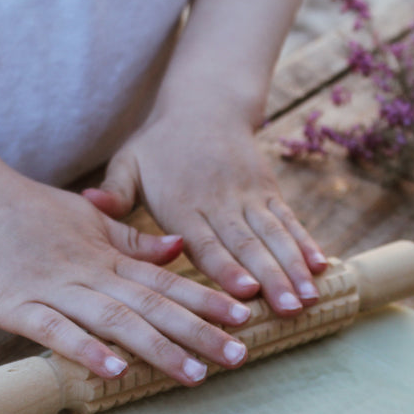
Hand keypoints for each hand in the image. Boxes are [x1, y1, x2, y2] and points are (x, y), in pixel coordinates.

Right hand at [0, 159, 251, 382]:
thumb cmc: (27, 210)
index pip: (167, 282)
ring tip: (194, 374)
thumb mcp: (90, 218)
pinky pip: (57, 332)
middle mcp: (91, 274)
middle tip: (239, 355)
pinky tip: (114, 371)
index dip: (207, 300)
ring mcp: (55, 290)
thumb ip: (134, 240)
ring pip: (116, 321)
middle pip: (154, 306)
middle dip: (199, 332)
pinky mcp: (17, 308)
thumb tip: (180, 249)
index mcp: (108, 256)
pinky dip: (86, 351)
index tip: (244, 317)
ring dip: (158, 348)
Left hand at [83, 97, 327, 315]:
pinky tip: (323, 267)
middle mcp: (221, 201)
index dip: (227, 268)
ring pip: (275, 236)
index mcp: (183, 203)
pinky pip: (289, 221)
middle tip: (290, 309)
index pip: (207, 242)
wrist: (205, 104)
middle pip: (249, 245)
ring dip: (295, 268)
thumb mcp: (129, 161)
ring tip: (311, 297)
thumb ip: (115, 189)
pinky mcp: (268, 192)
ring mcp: (249, 196)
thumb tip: (90, 203)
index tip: (246, 292)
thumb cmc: (158, 144)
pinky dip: (306, 243)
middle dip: (272, 279)